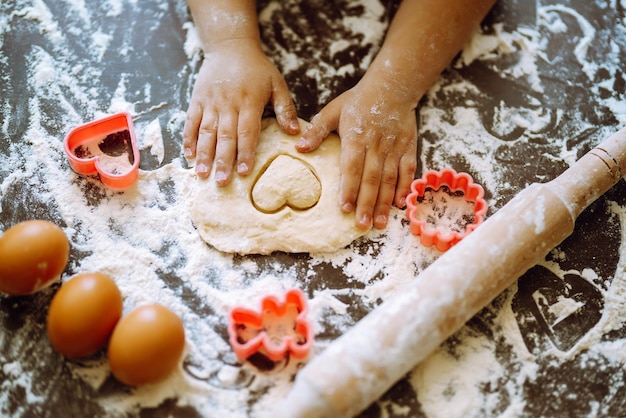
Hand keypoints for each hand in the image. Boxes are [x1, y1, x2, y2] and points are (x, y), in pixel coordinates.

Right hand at [183, 40, 298, 184]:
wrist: (230, 47)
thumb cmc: (257, 68)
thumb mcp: (277, 84)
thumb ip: (285, 109)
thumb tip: (294, 133)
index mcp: (249, 102)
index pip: (247, 132)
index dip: (245, 153)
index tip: (244, 172)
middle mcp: (228, 104)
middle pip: (224, 136)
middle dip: (222, 161)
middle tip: (221, 182)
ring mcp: (210, 103)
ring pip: (206, 132)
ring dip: (203, 154)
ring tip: (201, 174)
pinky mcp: (197, 100)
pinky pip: (191, 122)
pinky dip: (188, 139)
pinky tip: (189, 156)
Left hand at [296, 76, 417, 229]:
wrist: (393, 86)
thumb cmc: (359, 100)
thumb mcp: (333, 110)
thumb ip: (317, 130)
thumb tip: (299, 147)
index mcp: (356, 137)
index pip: (351, 167)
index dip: (348, 188)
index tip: (344, 208)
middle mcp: (376, 145)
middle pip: (371, 179)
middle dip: (366, 204)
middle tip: (361, 225)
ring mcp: (394, 148)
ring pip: (389, 179)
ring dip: (384, 202)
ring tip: (379, 223)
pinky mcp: (408, 148)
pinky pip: (408, 171)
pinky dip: (404, 188)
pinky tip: (399, 204)